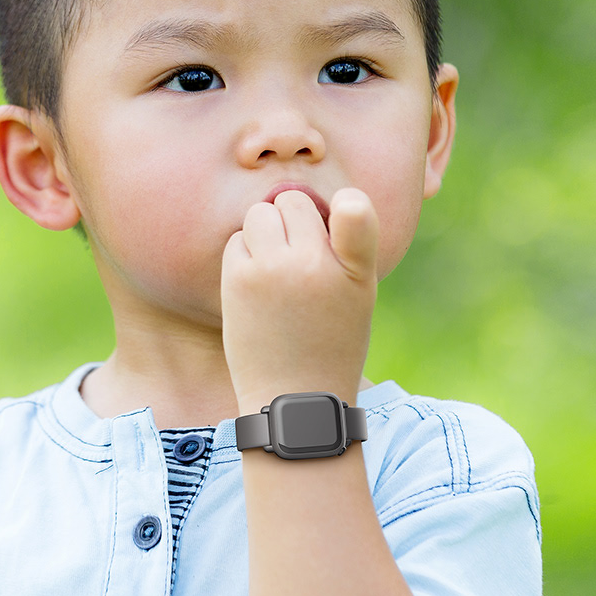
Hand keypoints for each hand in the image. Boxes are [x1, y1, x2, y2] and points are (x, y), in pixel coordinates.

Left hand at [221, 187, 379, 409]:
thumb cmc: (331, 342)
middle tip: (299, 258)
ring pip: (260, 214)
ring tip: (276, 269)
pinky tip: (257, 284)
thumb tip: (295, 199)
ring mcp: (273, 269)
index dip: (348, 204)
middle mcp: (314, 263)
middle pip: (292, 201)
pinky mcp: (239, 279)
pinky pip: (236, 240)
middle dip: (292, 219)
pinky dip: (244, 253)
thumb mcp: (359, 293)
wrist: (294, 396)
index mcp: (355, 268)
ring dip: (264, 232)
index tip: (344, 211)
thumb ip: (345, 243)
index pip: (356, 209)